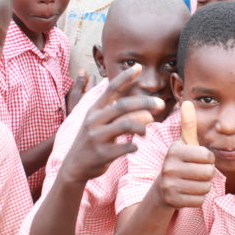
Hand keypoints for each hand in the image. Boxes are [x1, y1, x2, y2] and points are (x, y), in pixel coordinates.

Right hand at [60, 64, 163, 184]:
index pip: (111, 89)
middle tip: (160, 103)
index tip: (139, 67)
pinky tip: (135, 146)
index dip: (125, 78)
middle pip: (123, 106)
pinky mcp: (102, 154)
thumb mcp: (95, 120)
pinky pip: (126, 147)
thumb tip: (134, 97)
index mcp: (94, 110)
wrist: (74, 166)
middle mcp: (94, 120)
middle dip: (144, 103)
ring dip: (142, 126)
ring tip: (146, 130)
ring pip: (126, 125)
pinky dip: (134, 145)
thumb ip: (111, 107)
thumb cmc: (91, 140)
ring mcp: (97, 137)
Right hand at [154, 101, 214, 208]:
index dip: (207, 159)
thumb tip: (187, 101)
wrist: (162, 189)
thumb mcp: (183, 144)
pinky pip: (199, 200)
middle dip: (207, 174)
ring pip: (205, 187)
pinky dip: (198, 198)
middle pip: (208, 172)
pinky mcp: (172, 201)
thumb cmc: (180, 163)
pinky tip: (188, 193)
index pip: (208, 156)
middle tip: (195, 173)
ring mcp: (169, 185)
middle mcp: (169, 167)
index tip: (197, 160)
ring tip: (191, 182)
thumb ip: (188, 124)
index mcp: (174, 150)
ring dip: (203, 186)